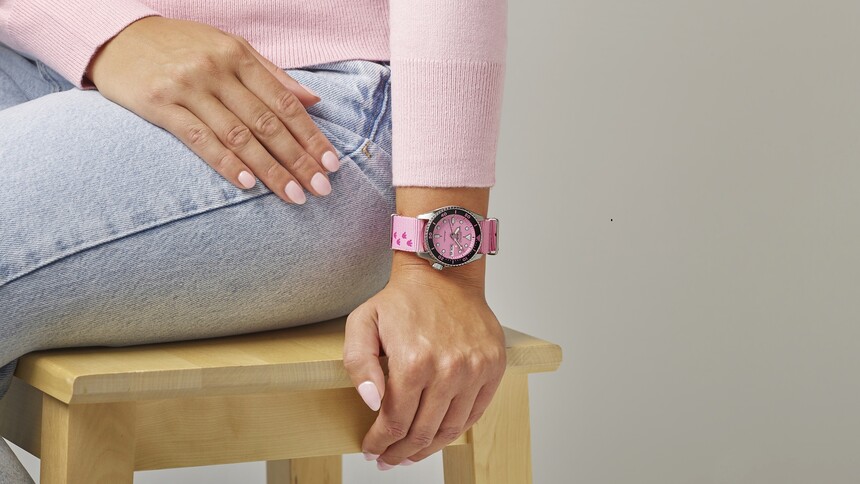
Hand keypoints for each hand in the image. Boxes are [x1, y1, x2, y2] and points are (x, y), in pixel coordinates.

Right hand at [87, 16, 340, 203]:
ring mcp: (188, 87)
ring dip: (269, 169)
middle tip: (320, 189)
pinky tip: (247, 183)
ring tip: (293, 194)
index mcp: (239, 56)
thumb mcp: (229, 48)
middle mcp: (217, 70)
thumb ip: (272, 75)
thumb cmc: (182, 46)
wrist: (117, 37)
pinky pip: (199, 138)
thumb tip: (313, 101)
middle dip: (298, 160)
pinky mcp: (159, 104)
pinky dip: (225, 163)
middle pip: (267, 123)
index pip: (285, 103)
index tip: (332, 164)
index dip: (311, 136)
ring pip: (238, 135)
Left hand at [343, 267, 506, 467]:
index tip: (371, 450)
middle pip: (422, 432)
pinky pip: (475, 413)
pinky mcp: (493, 366)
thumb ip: (358, 365)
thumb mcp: (362, 323)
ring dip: (428, 448)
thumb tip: (372, 404)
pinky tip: (439, 434)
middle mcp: (448, 370)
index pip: (395, 422)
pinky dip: (456, 430)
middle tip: (389, 460)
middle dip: (401, 453)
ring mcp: (475, 369)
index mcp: (413, 362)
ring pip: (451, 429)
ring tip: (411, 454)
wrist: (444, 273)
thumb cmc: (401, 300)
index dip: (380, 443)